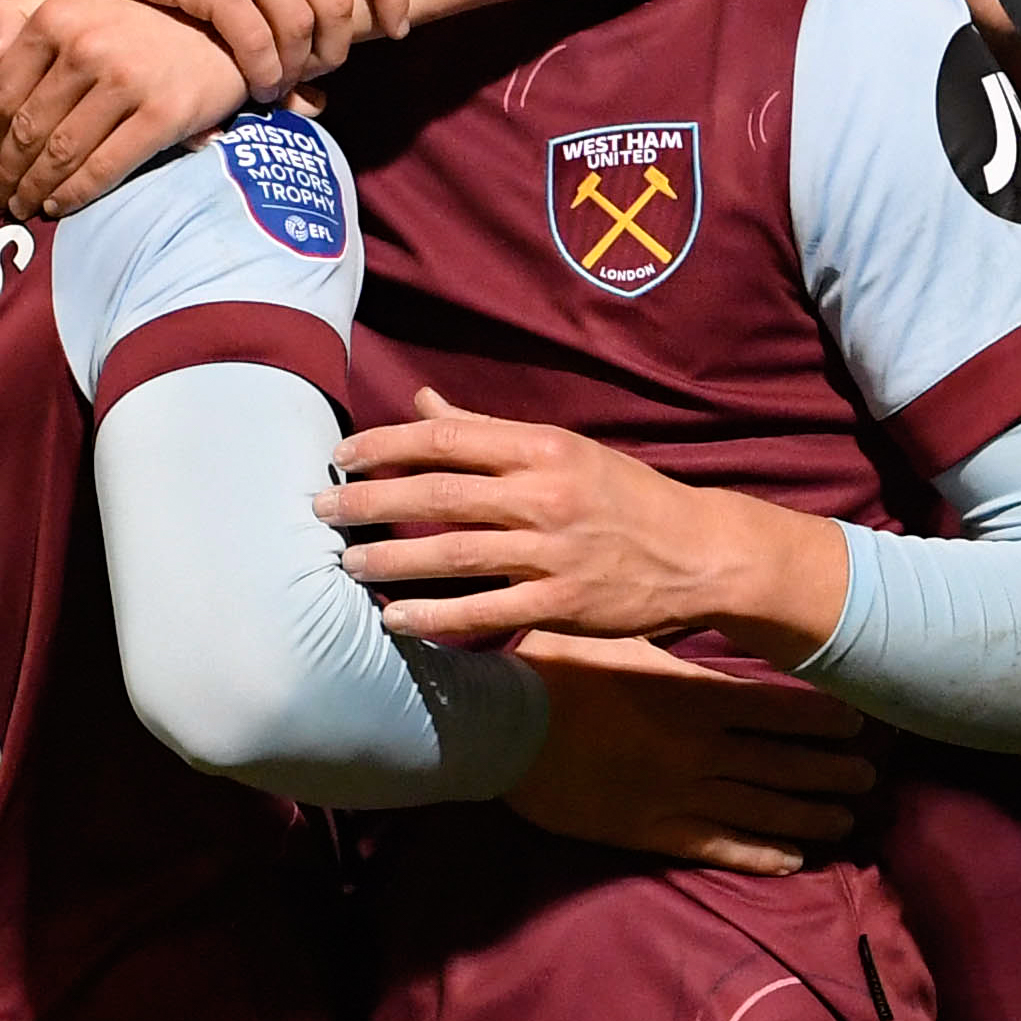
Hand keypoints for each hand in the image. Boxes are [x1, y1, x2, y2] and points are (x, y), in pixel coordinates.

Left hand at [0, 0, 251, 216]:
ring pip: (61, 153)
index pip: (2, 90)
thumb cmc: (146, 13)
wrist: (232, 24)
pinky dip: (75, 195)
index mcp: (58, 14)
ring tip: (26, 207)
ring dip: (36, 190)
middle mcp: (87, 45)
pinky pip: (104, 167)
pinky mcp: (164, 113)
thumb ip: (22, 13)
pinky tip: (61, 207)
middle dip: (8, 172)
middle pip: (28, 127)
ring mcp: (127, 80)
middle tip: (1, 196)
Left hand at [320, 390, 849, 659]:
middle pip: (439, 495)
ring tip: (346, 564)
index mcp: (542, 449)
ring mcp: (552, 553)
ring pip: (454, 554)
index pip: (447, 438)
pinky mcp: (562, 604)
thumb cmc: (623, 495)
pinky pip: (486, 612)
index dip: (386, 446)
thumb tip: (420, 401)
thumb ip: (486, 431)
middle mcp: (544, 495)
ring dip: (392, 560)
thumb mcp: (562, 449)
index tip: (341, 455)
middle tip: (321, 509)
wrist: (699, 552)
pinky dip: (436, 615)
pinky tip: (396, 619)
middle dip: (372, 501)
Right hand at [502, 632, 872, 875]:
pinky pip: (719, 846)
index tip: (859, 720)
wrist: (504, 726)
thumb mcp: (613, 629)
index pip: (777, 707)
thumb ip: (661, 629)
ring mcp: (680, 794)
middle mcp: (700, 748)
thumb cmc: (552, 668)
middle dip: (831, 768)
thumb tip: (685, 593)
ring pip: (762, 807)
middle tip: (871, 775)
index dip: (822, 717)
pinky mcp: (653, 831)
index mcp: (693, 695)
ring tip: (847, 815)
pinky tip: (792, 858)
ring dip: (809, 811)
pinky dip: (760, 853)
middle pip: (783, 761)